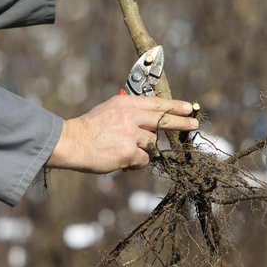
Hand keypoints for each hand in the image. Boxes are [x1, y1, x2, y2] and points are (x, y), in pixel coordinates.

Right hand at [46, 95, 197, 172]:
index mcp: (125, 104)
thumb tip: (149, 120)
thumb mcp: (109, 110)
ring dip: (144, 149)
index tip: (188, 107)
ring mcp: (131, 135)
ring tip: (125, 150)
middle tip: (194, 123)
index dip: (174, 106)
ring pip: (152, 144)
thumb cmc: (89, 129)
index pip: (156, 103)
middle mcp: (130, 116)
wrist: (72, 142)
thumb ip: (128, 112)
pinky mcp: (129, 153)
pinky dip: (136, 163)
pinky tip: (123, 161)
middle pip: (163, 120)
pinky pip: (143, 160)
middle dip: (181, 123)